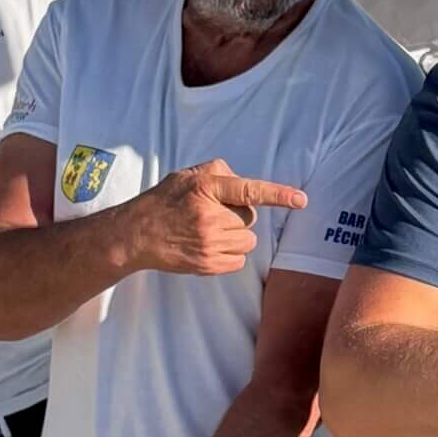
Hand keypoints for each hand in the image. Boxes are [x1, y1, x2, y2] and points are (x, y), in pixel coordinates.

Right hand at [118, 159, 307, 276]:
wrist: (136, 235)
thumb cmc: (165, 201)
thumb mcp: (187, 175)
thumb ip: (219, 171)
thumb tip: (245, 184)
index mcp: (205, 188)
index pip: (248, 190)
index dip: (278, 195)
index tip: (301, 200)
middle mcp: (209, 216)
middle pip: (250, 217)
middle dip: (237, 215)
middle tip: (210, 214)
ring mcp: (209, 243)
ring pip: (248, 240)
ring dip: (235, 235)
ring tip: (208, 231)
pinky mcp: (208, 265)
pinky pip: (239, 259)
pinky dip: (230, 253)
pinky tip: (207, 246)